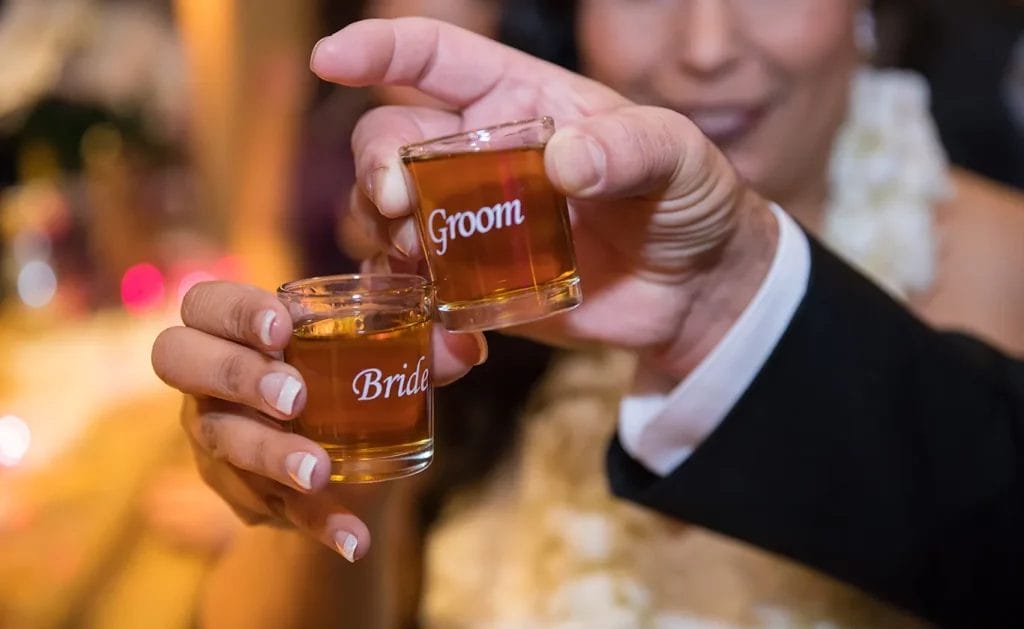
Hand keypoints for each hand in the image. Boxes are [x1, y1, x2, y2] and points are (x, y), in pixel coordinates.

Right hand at [151, 281, 482, 558]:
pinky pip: (267, 506)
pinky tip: (352, 540)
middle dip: (238, 376)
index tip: (281, 329)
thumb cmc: (347, 378)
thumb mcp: (379, 359)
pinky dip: (315, 523)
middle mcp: (208, 377)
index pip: (206, 303)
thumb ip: (419, 347)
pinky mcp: (236, 489)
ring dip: (272, 455)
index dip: (233, 311)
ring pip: (222, 440)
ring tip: (318, 471)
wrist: (337, 457)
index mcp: (236, 327)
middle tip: (294, 397)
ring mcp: (214, 434)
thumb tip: (468, 349)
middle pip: (181, 360)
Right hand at [312, 18, 778, 378]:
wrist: (694, 292)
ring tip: (426, 282)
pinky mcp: (472, 286)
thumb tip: (565, 162)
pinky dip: (419, 326)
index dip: (378, 50)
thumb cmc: (688, 200)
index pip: (434, 57)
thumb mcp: (679, 159)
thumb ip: (632, 149)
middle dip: (376, 171)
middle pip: (389, 143)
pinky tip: (458, 354)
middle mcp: (478, 156)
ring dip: (386, 248)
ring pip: (386, 220)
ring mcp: (469, 223)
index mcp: (519, 101)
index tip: (330, 60)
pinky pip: (417, 297)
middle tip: (399, 207)